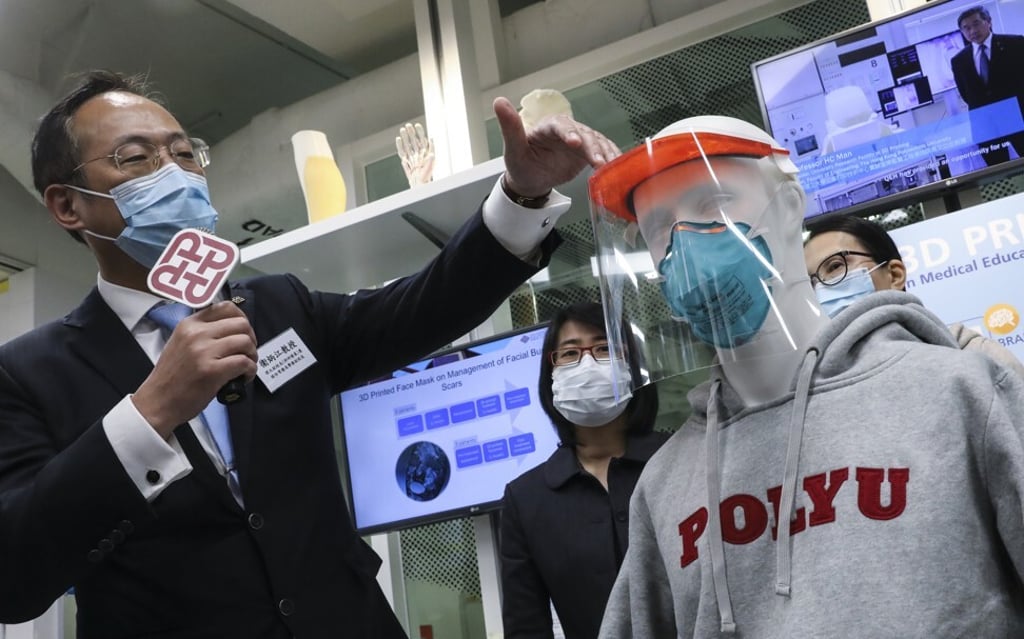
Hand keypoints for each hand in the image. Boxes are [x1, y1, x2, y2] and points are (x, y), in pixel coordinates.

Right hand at [132, 301, 257, 438]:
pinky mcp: (212, 371)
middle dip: (251, 338)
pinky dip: (250, 370)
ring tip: (246, 366)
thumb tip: (231, 329)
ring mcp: (204, 352)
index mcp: (189, 324)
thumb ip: (202, 332)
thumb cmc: (172, 377)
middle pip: (241, 324)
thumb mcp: (181, 343)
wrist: (157, 401)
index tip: (243, 333)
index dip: (242, 319)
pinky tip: (244, 377)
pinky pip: (244, 362)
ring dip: (252, 355)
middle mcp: (196, 334)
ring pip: (245, 342)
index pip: (226, 307)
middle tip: (247, 352)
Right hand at [396, 122, 434, 186]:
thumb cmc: (426, 176)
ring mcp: (412, 158)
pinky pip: (402, 152)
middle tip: (408, 125)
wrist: (419, 185)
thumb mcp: (431, 162)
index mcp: (425, 154)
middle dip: (411, 133)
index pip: (422, 140)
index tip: (417, 125)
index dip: (420, 132)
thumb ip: (431, 150)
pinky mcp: (406, 162)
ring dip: (405, 137)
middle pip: (414, 141)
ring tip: (402, 130)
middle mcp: (418, 154)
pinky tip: (398, 139)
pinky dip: (400, 145)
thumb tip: (431, 139)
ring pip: (408, 145)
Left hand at [494, 96, 619, 197]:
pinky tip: (618, 165)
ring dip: (605, 153)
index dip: (569, 133)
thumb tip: (499, 101)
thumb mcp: (512, 148)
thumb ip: (509, 127)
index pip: (560, 125)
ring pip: (596, 143)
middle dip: (592, 148)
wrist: (531, 179)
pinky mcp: (588, 151)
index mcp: (548, 126)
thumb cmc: (521, 164)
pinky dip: (611, 157)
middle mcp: (566, 130)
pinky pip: (603, 151)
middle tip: (598, 162)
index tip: (574, 143)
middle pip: (583, 134)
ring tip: (610, 166)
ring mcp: (579, 140)